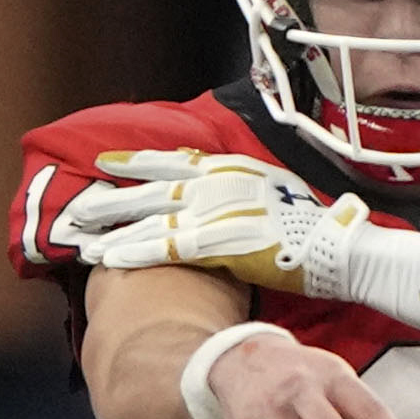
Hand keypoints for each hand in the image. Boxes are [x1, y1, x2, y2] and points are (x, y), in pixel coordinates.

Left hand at [69, 150, 374, 294]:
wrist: (339, 247)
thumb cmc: (316, 226)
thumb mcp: (277, 191)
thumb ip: (245, 190)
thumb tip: (230, 197)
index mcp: (231, 168)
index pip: (174, 161)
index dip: (138, 162)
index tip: (108, 163)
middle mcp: (217, 184)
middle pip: (152, 188)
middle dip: (113, 197)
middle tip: (81, 206)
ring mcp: (215, 213)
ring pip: (151, 217)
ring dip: (114, 227)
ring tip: (80, 237)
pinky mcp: (217, 244)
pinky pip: (165, 248)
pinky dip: (135, 251)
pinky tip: (109, 257)